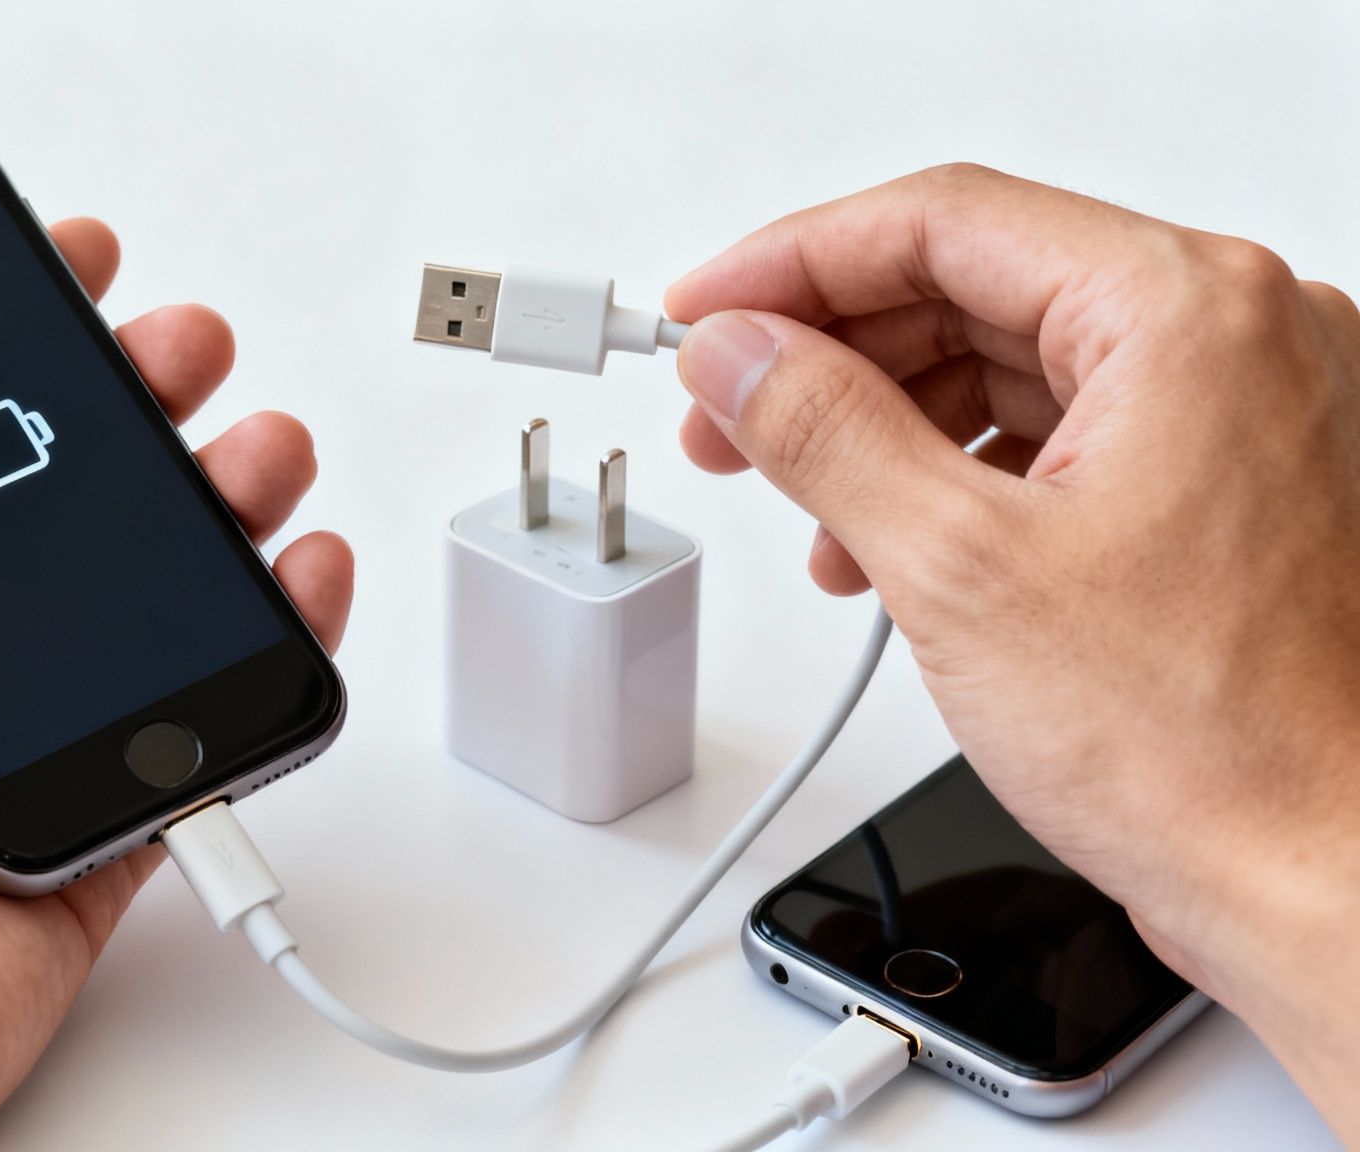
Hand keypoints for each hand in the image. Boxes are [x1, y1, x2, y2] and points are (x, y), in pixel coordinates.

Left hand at [0, 219, 353, 1151]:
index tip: (57, 274)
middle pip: (54, 510)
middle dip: (131, 412)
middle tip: (180, 353)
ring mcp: (3, 753)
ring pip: (141, 608)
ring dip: (216, 513)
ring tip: (257, 450)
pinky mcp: (81, 840)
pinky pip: (195, 738)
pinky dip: (269, 657)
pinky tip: (297, 582)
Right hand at [664, 164, 1359, 1137]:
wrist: (1324, 885)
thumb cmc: (1211, 747)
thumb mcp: (956, 568)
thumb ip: (822, 430)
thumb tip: (739, 352)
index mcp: (1191, 313)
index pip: (944, 223)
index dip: (792, 263)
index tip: (703, 314)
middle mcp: (1238, 338)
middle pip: (975, 284)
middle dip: (829, 350)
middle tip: (723, 410)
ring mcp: (1240, 414)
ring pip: (1010, 363)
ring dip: (884, 420)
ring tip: (797, 500)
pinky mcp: (1223, 489)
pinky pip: (1060, 434)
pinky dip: (957, 475)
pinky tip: (885, 544)